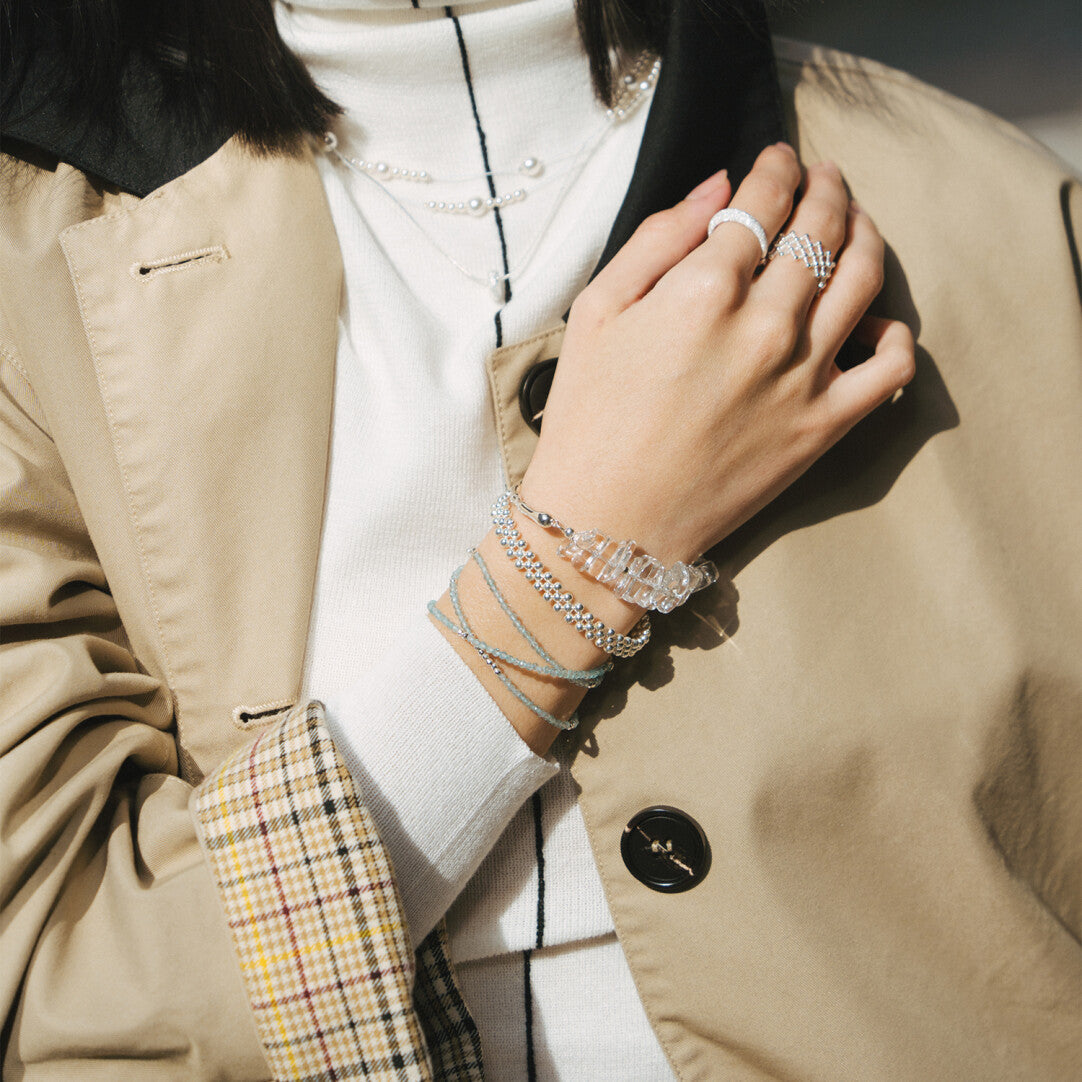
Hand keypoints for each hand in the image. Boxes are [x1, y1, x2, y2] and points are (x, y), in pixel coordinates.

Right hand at [521, 143, 915, 562]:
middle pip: (822, 229)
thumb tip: (716, 188)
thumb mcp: (595, 314)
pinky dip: (894, 333)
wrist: (608, 525)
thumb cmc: (589, 421)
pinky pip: (890, 367)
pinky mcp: (823, 428)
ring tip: (855, 221)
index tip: (776, 159)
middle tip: (823, 176)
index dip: (775, 167)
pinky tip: (872, 321)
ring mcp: (802, 378)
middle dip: (827, 187)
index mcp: (703, 290)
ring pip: (865, 280)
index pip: (763, 201)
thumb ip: (657, 240)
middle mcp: (765, 325)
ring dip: (866, 234)